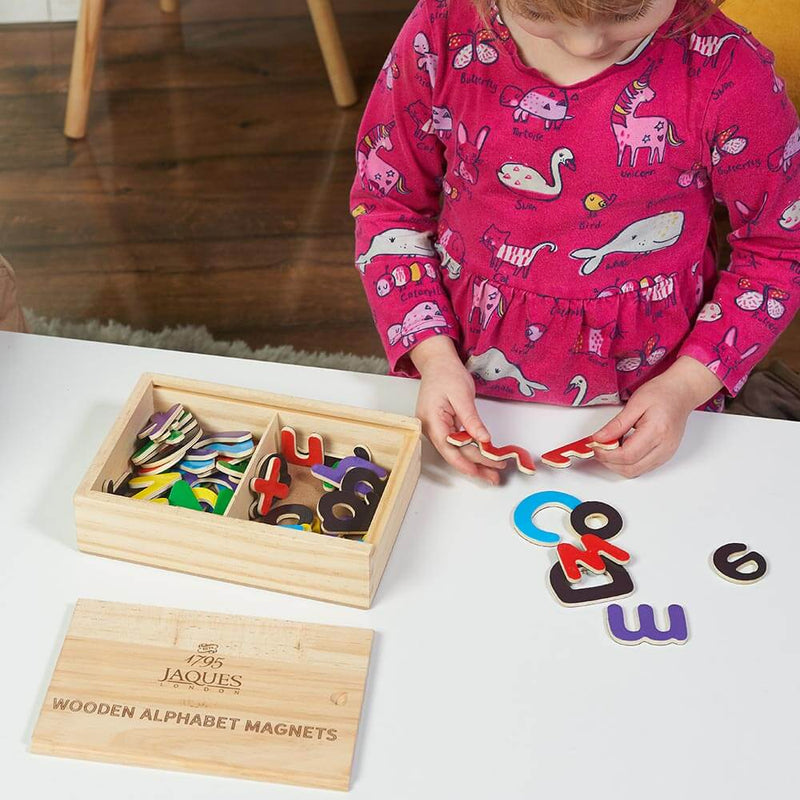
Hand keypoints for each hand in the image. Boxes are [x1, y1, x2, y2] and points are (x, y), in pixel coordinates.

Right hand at [411, 336, 505, 484]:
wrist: (437, 363)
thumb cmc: (446, 374)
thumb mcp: (462, 395)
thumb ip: (471, 419)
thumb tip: (483, 440)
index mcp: (431, 420)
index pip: (449, 449)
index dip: (467, 463)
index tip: (484, 470)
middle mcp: (430, 428)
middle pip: (453, 454)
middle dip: (475, 466)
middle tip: (496, 474)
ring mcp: (434, 429)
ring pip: (455, 451)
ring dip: (474, 461)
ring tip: (492, 471)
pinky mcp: (442, 427)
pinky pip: (456, 443)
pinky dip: (470, 451)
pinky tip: (482, 457)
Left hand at [591, 357, 722, 477]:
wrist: (681, 393)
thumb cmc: (662, 393)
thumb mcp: (635, 403)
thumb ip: (616, 424)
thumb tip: (599, 438)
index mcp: (657, 432)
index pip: (627, 455)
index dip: (606, 455)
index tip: (594, 447)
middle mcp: (664, 447)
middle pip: (631, 468)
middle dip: (609, 462)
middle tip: (598, 448)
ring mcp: (666, 454)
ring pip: (636, 471)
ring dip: (617, 464)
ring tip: (609, 447)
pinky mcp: (664, 456)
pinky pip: (642, 467)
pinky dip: (627, 462)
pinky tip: (621, 448)